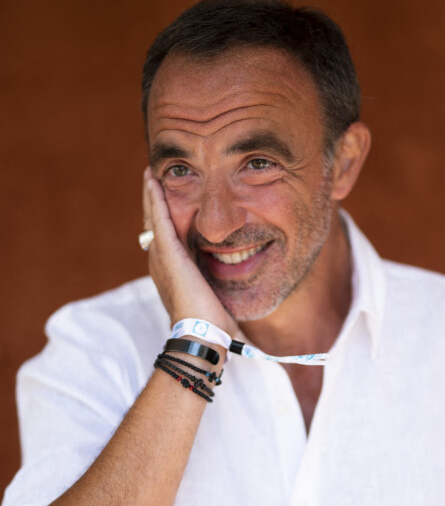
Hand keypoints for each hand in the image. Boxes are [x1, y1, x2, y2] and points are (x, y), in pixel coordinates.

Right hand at [142, 167, 236, 335]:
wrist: (202, 332)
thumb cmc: (211, 320)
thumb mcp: (213, 292)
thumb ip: (215, 279)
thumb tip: (232, 275)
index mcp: (171, 269)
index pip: (165, 235)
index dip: (164, 215)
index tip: (168, 197)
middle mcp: (160, 260)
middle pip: (154, 222)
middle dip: (154, 200)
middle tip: (154, 177)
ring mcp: (160, 256)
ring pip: (153, 217)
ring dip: (152, 194)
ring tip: (151, 173)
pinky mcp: (167, 253)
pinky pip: (158, 219)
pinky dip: (155, 198)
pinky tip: (152, 179)